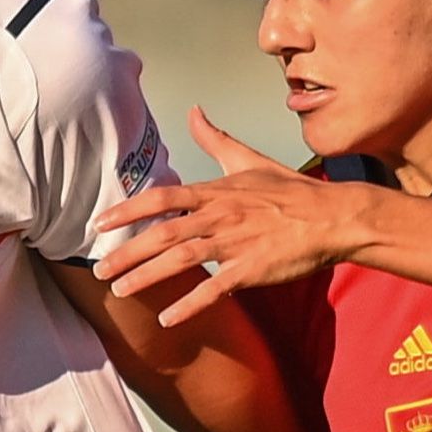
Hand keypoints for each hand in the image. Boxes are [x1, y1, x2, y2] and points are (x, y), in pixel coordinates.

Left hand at [93, 108, 369, 324]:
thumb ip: (216, 139)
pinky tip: (167, 320)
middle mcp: (220, 216)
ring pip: (181, 259)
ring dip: (147, 276)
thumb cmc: (292, 192)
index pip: (161, 198)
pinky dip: (189, 305)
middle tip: (97, 269)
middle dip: (126, 252)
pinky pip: (214, 289)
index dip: (127, 211)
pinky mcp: (252, 270)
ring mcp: (235, 243)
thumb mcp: (249, 160)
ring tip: (119, 291)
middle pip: (163, 232)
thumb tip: (193, 112)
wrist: (333, 217)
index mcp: (216, 192)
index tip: (99, 224)